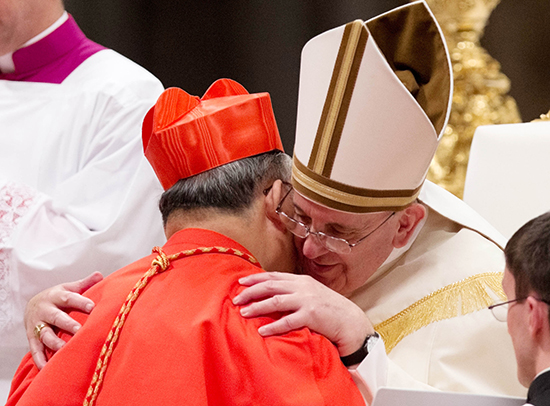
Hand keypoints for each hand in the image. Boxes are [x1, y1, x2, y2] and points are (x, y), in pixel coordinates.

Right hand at [25, 272, 102, 368]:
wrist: (33, 305)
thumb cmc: (58, 297)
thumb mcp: (69, 288)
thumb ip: (85, 283)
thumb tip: (100, 275)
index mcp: (57, 296)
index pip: (69, 298)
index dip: (81, 302)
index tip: (93, 307)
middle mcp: (46, 310)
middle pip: (56, 317)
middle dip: (68, 324)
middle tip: (80, 330)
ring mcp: (38, 325)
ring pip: (45, 335)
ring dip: (54, 342)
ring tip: (64, 349)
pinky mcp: (32, 338)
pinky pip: (35, 350)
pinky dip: (40, 359)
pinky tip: (47, 367)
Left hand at [232, 272, 373, 356]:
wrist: (352, 323)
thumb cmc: (331, 310)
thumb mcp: (313, 295)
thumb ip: (296, 292)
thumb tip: (274, 295)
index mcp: (302, 280)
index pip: (274, 276)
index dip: (256, 278)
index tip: (241, 282)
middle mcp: (303, 287)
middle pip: (270, 286)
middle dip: (250, 291)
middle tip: (236, 298)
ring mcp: (307, 300)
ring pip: (275, 301)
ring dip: (257, 306)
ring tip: (243, 312)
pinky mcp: (311, 315)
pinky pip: (287, 321)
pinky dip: (273, 326)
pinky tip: (262, 331)